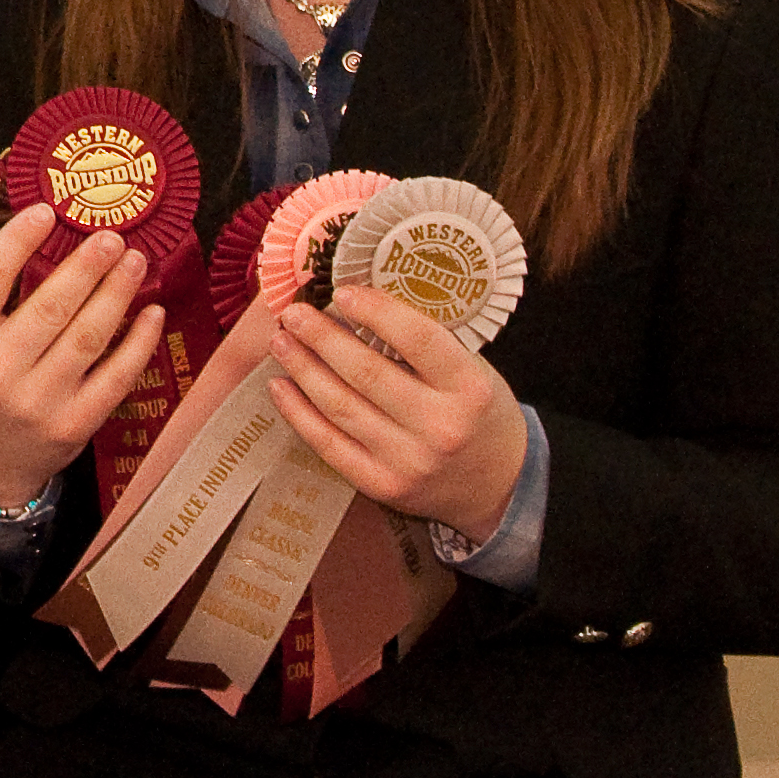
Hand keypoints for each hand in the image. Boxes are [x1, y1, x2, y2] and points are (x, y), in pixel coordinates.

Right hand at [0, 205, 164, 510]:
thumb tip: (42, 242)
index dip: (19, 239)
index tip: (46, 211)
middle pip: (52, 304)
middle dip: (88, 264)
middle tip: (111, 236)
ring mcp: (37, 401)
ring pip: (89, 335)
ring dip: (117, 292)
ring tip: (134, 261)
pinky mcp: (74, 425)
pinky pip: (115, 375)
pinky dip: (138, 341)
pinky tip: (151, 312)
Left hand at [270, 289, 527, 541]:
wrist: (499, 484)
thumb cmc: (478, 412)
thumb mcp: (473, 370)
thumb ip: (426, 342)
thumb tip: (358, 299)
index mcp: (470, 388)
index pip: (417, 339)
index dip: (375, 311)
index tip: (341, 291)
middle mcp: (440, 427)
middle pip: (367, 373)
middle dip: (321, 338)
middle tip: (294, 313)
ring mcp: (409, 461)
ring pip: (341, 407)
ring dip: (303, 369)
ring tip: (281, 341)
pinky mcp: (383, 486)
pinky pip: (329, 445)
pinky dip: (299, 413)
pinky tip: (280, 387)